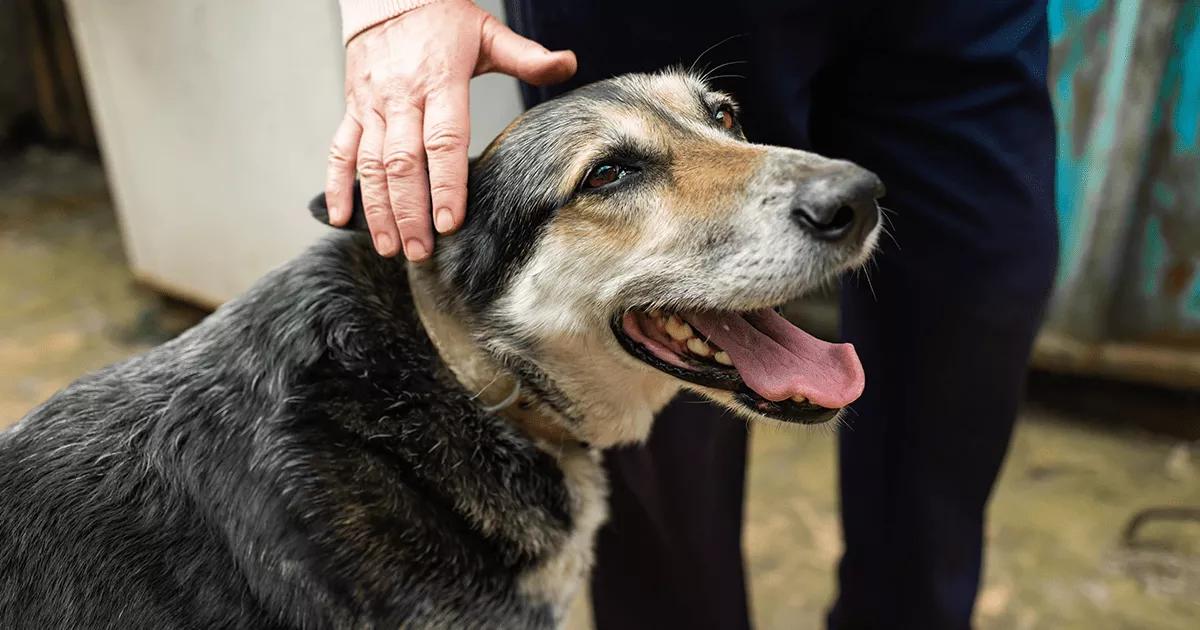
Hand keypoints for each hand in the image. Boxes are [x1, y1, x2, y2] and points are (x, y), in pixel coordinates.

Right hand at [325, 0, 575, 259]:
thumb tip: (569, 64)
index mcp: (439, 81)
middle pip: (402, 163)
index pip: (442, 140)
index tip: (448, 222)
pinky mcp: (352, 107)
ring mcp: (372, 105)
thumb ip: (527, 57)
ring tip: (389, 247)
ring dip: (377, 209)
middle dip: (410, 212)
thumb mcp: (488, 33)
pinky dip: (337, 185)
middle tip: (420, 252)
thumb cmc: (442, 18)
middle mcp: (401, 97)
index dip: (444, 183)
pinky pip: (340, 150)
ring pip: (370, 164)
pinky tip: (339, 217)